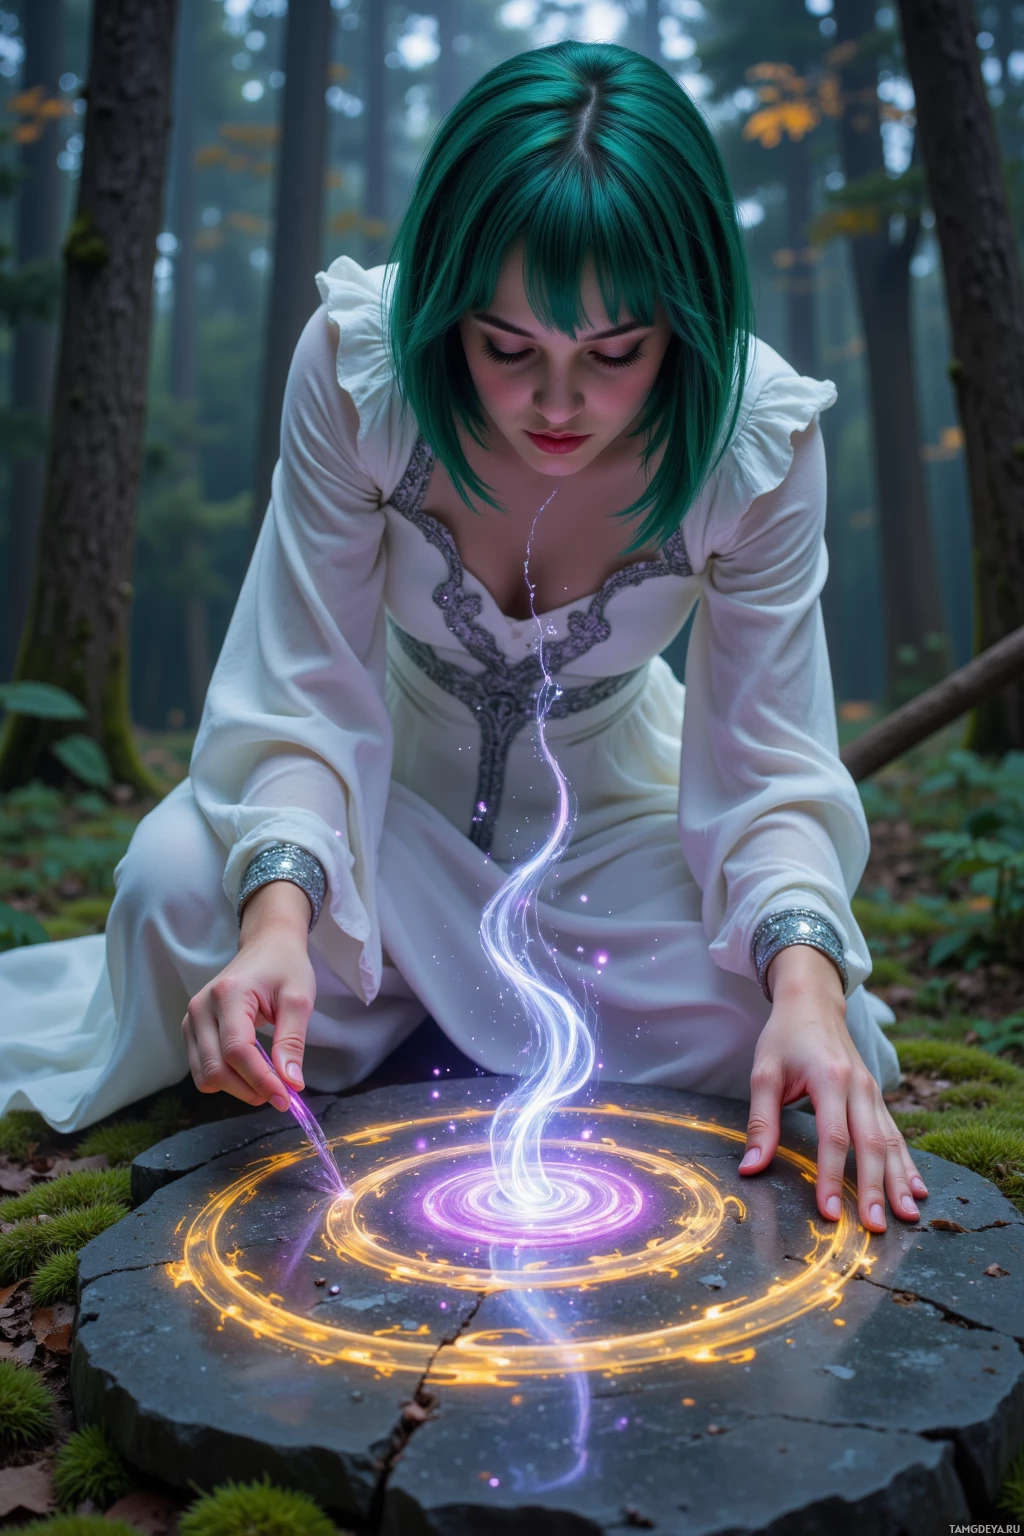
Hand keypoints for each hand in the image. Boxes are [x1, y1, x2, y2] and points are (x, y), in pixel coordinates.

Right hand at [181, 881, 315, 1108]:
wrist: (267, 946)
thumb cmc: (285, 967)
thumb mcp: (299, 999)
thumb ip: (292, 1041)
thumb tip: (291, 1083)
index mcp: (228, 994)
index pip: (237, 1050)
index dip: (261, 1080)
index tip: (287, 1098)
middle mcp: (201, 1007)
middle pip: (216, 1068)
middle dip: (250, 1089)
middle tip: (282, 1094)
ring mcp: (191, 1019)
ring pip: (205, 1075)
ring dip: (237, 1088)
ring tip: (267, 1082)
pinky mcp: (191, 1030)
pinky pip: (202, 1069)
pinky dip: (226, 1079)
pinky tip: (250, 1072)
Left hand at [738, 945, 927, 1232]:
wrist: (814, 1002)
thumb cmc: (785, 1037)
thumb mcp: (764, 1072)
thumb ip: (761, 1121)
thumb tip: (751, 1168)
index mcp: (830, 1078)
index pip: (834, 1137)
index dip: (830, 1177)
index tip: (830, 1214)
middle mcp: (859, 1087)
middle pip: (871, 1145)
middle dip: (874, 1189)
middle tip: (877, 1228)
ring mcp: (874, 1092)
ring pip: (892, 1142)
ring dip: (900, 1181)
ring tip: (908, 1217)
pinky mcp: (878, 1098)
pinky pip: (897, 1134)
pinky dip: (908, 1164)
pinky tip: (918, 1190)